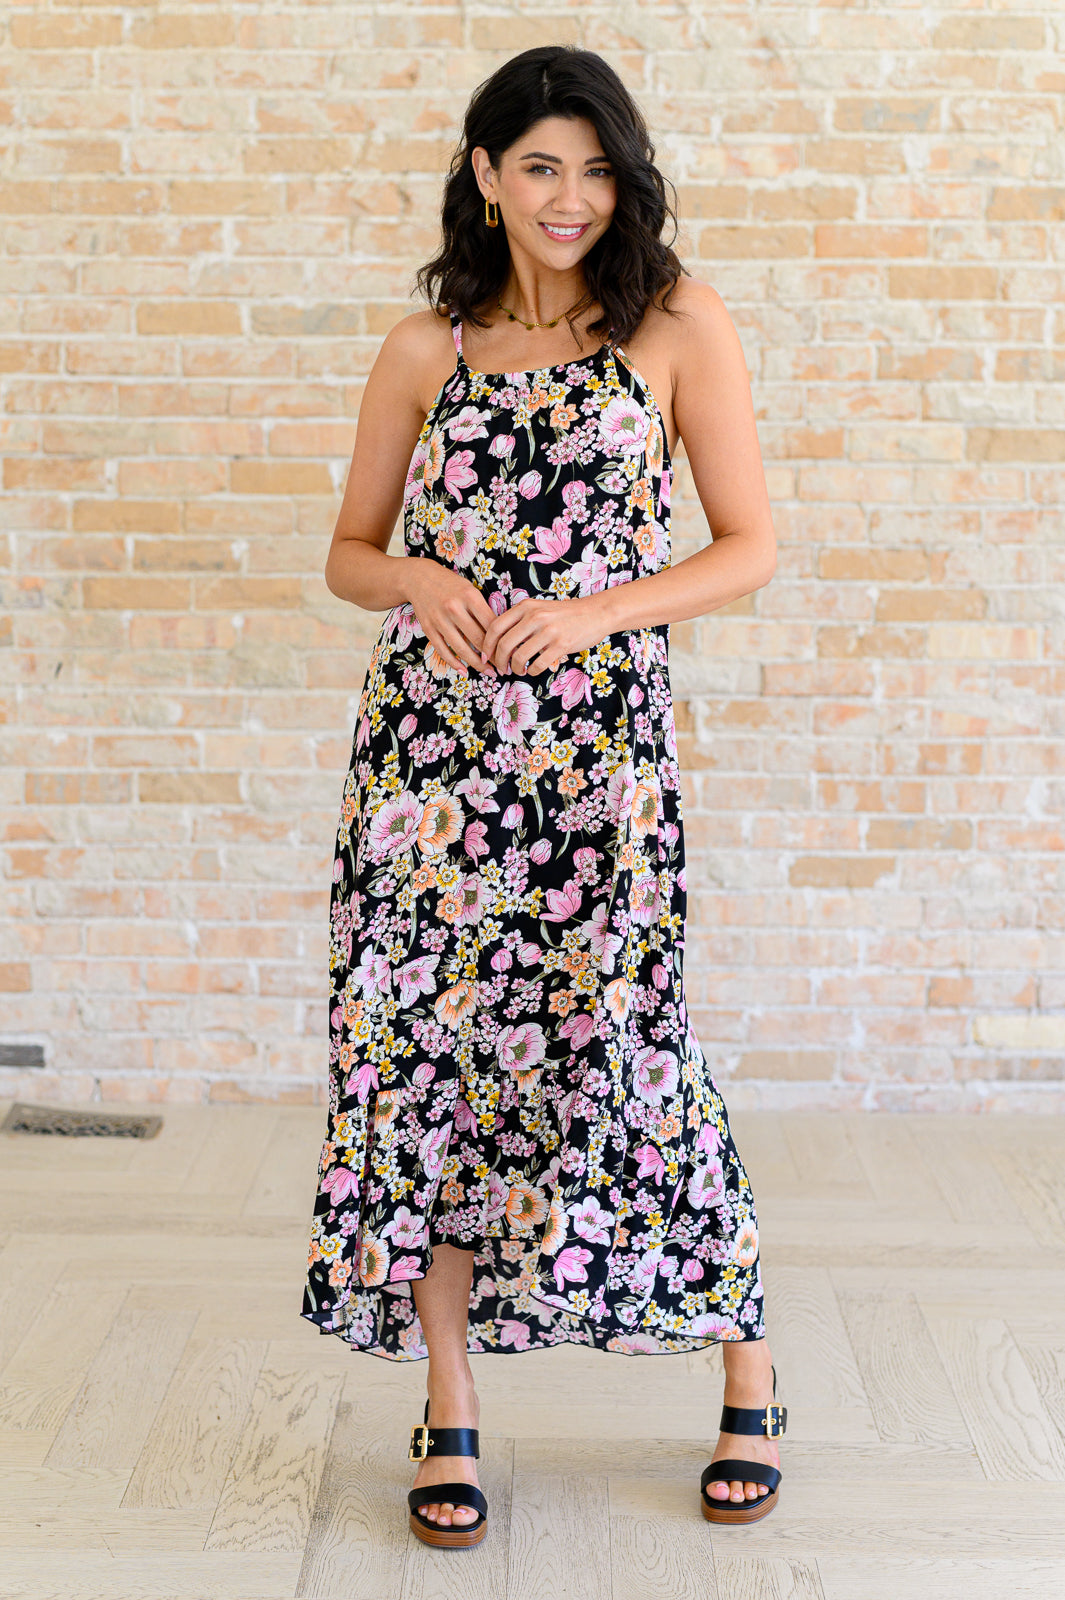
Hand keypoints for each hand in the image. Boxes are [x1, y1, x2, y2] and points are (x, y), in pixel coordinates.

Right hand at [404, 559, 498, 677]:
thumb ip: (483, 610)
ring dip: (477, 664)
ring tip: (488, 671)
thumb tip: (501, 634)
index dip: (502, 641)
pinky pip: (443, 651)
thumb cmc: (451, 585)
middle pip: (478, 639)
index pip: (491, 624)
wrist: (419, 578)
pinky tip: (464, 671)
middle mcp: (454, 608)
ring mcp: (439, 620)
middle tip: (503, 667)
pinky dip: (454, 663)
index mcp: (469, 596)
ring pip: (462, 648)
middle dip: (493, 656)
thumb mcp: (470, 590)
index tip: (509, 652)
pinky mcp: (428, 628)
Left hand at [479, 594, 614, 675]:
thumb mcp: (539, 608)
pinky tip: (533, 670)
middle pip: (504, 644)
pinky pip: (537, 665)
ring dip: (515, 668)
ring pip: (519, 657)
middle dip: (498, 661)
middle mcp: (535, 617)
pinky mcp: (561, 645)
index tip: (486, 655)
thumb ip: (520, 620)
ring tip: (519, 670)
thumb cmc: (564, 614)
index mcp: (526, 606)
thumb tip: (498, 643)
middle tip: (501, 668)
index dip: (486, 644)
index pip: (496, 627)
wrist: (595, 613)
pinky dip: (532, 671)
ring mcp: (548, 631)